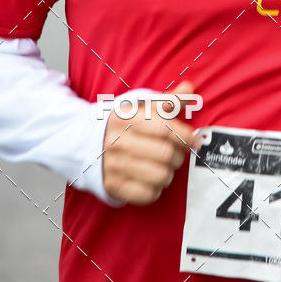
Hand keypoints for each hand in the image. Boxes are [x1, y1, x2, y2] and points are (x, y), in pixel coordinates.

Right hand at [102, 81, 200, 204]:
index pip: (164, 128)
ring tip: (164, 165)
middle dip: (179, 154)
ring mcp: (113, 165)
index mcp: (124, 118)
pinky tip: (152, 178)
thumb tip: (189, 87)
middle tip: (177, 152)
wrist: (85, 142)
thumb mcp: (142, 107)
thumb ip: (168, 100)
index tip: (195, 139)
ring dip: (169, 172)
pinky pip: (148, 194)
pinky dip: (156, 188)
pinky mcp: (113, 187)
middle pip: (166, 154)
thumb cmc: (123, 124)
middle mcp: (116, 141)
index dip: (185, 135)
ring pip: (161, 176)